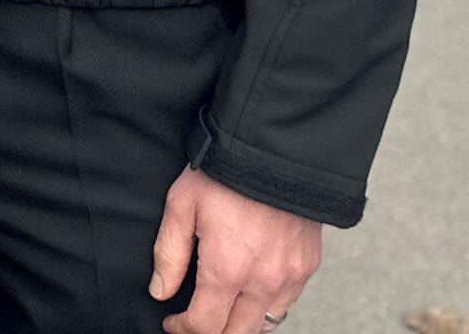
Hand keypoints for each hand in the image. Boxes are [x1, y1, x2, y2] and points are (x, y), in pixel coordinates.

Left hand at [151, 166, 321, 332]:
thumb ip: (169, 254)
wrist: (274, 151)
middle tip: (195, 321)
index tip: (172, 322)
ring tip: (222, 309)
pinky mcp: (307, 265)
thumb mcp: (181, 206)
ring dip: (242, 323)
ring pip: (266, 323)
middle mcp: (264, 281)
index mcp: (228, 269)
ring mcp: (291, 276)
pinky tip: (250, 292)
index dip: (184, 329)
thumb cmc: (224, 174)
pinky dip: (267, 306)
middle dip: (212, 332)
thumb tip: (160, 291)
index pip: (205, 325)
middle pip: (238, 333)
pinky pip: (287, 302)